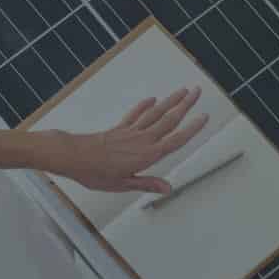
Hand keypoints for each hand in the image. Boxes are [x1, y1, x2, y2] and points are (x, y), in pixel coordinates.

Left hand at [48, 87, 206, 194]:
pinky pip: (136, 114)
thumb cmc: (96, 172)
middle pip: (169, 119)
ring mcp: (131, 132)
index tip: (203, 117)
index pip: (176, 139)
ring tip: (182, 90)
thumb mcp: (124, 185)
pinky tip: (151, 99)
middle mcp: (142, 140)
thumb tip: (167, 188)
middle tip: (197, 91)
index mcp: (147, 155)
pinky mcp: (120, 128)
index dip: (192, 128)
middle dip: (185, 104)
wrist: (75, 157)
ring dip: (170, 100)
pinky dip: (145, 105)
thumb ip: (147, 184)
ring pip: (156, 113)